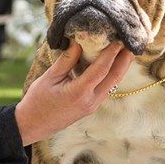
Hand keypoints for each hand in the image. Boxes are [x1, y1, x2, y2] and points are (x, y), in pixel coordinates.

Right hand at [14, 42, 133, 145]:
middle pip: (114, 78)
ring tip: (125, 52)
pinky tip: (112, 65)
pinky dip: (111, 75)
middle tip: (131, 43)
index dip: (111, 53)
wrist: (33, 124)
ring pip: (113, 84)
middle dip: (124, 60)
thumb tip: (78, 42)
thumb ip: (66, 60)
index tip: (118, 39)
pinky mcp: (91, 107)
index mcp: (79, 92)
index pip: (101, 69)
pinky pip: (106, 89)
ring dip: (120, 68)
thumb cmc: (37, 100)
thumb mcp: (50, 77)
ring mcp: (92, 106)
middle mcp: (90, 101)